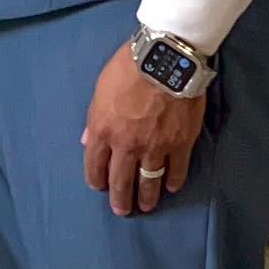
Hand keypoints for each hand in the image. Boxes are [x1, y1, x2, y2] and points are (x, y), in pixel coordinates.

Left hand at [82, 43, 208, 217]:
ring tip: (146, 206)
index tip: (100, 188)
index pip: (94, 166)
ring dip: (146, 197)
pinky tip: (171, 187)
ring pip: (148, 181)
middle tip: (122, 211)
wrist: (165, 58)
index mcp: (102, 131)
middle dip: (120, 199)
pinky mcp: (180, 143)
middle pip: (120, 181)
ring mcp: (155, 147)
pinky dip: (173, 181)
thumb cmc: (128, 67)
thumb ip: (94, 119)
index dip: (96, 181)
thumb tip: (87, 141)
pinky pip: (176, 170)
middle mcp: (126, 145)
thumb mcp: (100, 90)